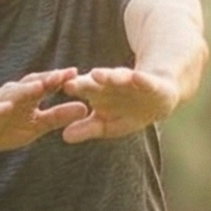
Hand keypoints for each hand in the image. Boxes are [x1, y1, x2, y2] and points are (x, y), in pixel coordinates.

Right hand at [0, 68, 89, 152]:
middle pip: (32, 84)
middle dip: (48, 78)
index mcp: (27, 97)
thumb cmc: (2, 126)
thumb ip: (57, 117)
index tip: (80, 74)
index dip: (61, 79)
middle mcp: (13, 95)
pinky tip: (7, 107)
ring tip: (40, 87)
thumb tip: (85, 109)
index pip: (46, 85)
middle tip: (66, 74)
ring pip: (12, 95)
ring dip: (26, 90)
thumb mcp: (34, 126)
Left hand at [60, 64, 177, 141]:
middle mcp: (110, 83)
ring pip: (117, 77)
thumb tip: (64, 136)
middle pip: (93, 82)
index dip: (66, 91)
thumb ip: (87, 129)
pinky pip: (144, 80)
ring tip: (97, 75)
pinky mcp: (149, 82)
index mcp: (96, 91)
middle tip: (68, 85)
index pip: (78, 89)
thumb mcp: (107, 124)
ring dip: (108, 76)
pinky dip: (140, 79)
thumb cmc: (127, 112)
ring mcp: (129, 80)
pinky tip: (136, 78)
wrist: (159, 100)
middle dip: (82, 83)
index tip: (51, 93)